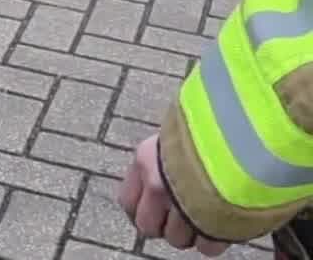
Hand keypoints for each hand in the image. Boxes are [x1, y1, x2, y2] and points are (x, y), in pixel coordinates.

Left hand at [117, 134, 230, 254]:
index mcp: (145, 161)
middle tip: (185, 218)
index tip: (157, 213)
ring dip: (192, 233)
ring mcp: (183, 205)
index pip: (127, 202)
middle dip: (166, 227)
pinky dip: (215, 241)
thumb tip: (159, 186)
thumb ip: (165, 161)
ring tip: (208, 217)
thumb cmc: (215, 129)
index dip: (142, 212)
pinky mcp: (213, 222)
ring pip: (177, 240)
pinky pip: (207, 247)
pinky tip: (224, 225)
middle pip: (148, 228)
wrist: (249, 129)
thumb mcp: (179, 137)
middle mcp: (157, 184)